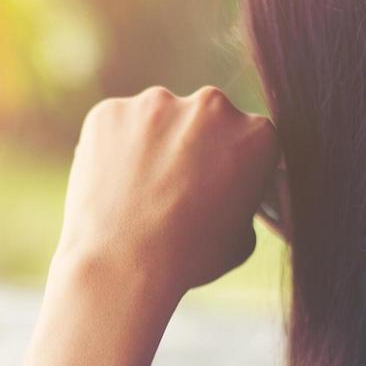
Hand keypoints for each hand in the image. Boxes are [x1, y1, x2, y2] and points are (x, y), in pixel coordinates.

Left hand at [55, 86, 278, 300]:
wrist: (123, 264)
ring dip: (152, 143)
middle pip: (204, 119)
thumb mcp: (243, 238)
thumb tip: (230, 192)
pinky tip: (111, 183)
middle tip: (173, 187)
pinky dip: (113, 147)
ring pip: (157, 118)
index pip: (247, 139)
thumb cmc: (188, 258)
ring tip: (138, 190)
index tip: (213, 185)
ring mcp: (156, 102)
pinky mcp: (110, 111)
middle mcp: (212, 105)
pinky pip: (115, 124)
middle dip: (193, 145)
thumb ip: (242, 199)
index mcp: (256, 134)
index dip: (229, 164)